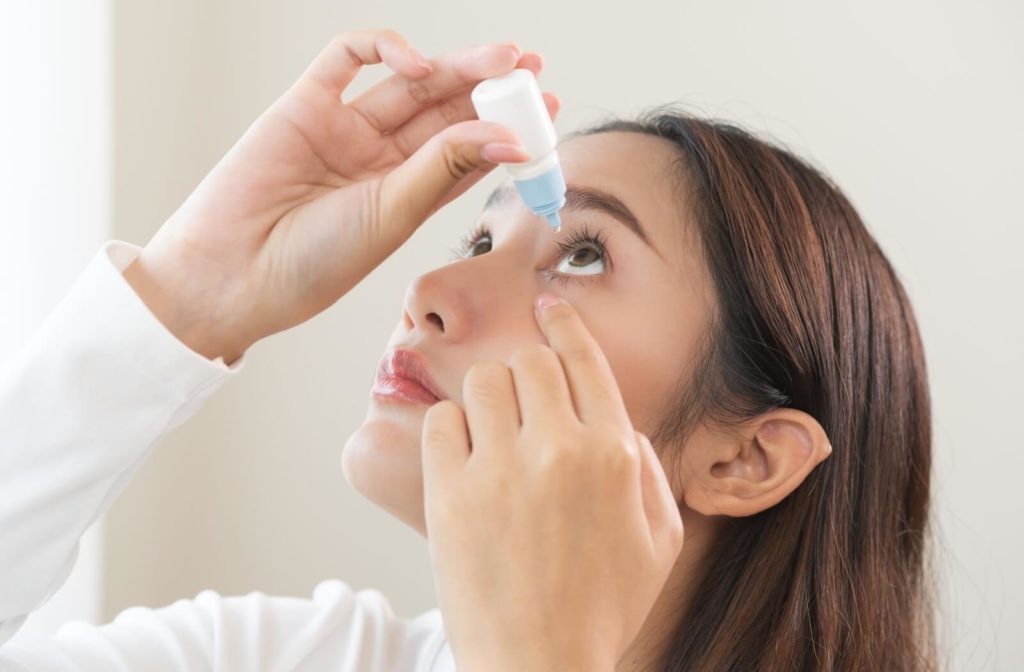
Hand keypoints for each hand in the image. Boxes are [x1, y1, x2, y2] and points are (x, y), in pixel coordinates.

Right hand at [123, 29, 558, 363]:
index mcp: (404, 195)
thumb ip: (444, 166)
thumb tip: (512, 136)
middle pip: (443, 110)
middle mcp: (378, 160)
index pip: (465, 151)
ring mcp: (343, 129)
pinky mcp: (305, 103)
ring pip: (409, 82)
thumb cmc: (314, 262)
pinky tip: (418, 63)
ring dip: (455, 65)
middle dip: (488, 86)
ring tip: (501, 59)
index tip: (546, 113)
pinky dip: (385, 48)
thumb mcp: (393, 214)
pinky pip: (348, 59)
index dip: (505, 129)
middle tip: (530, 69)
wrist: (233, 273)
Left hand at [421, 294, 684, 671]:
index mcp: (615, 455)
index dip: (563, 323)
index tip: (547, 304)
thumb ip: (648, 470)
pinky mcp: (451, 494)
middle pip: (531, 361)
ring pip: (485, 381)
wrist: (539, 664)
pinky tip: (463, 457)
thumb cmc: (603, 608)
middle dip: (527, 372)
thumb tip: (617, 423)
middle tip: (522, 401)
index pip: (584, 358)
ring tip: (492, 432)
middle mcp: (561, 450)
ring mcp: (502, 470)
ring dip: (489, 398)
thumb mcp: (660, 541)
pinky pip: (442, 421)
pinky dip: (452, 429)